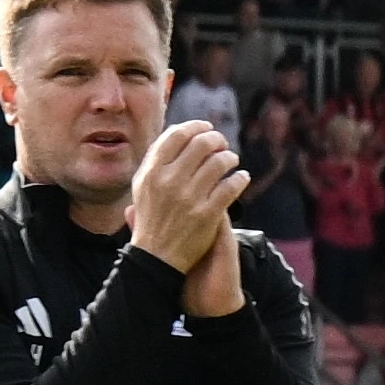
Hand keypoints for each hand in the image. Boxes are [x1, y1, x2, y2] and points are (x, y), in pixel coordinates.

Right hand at [125, 117, 248, 282]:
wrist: (156, 258)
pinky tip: (242, 178)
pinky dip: (240, 178)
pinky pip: (231, 186)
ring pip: (219, 162)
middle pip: (201, 144)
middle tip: (222, 144)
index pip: (176, 135)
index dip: (196, 127)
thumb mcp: (142, 187)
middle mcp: (168, 181)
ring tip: (232, 160)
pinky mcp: (207, 213)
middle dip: (216, 139)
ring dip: (230, 157)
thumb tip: (179, 134)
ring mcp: (189, 197)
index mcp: (151, 172)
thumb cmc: (151, 219)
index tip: (206, 128)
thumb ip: (157, 162)